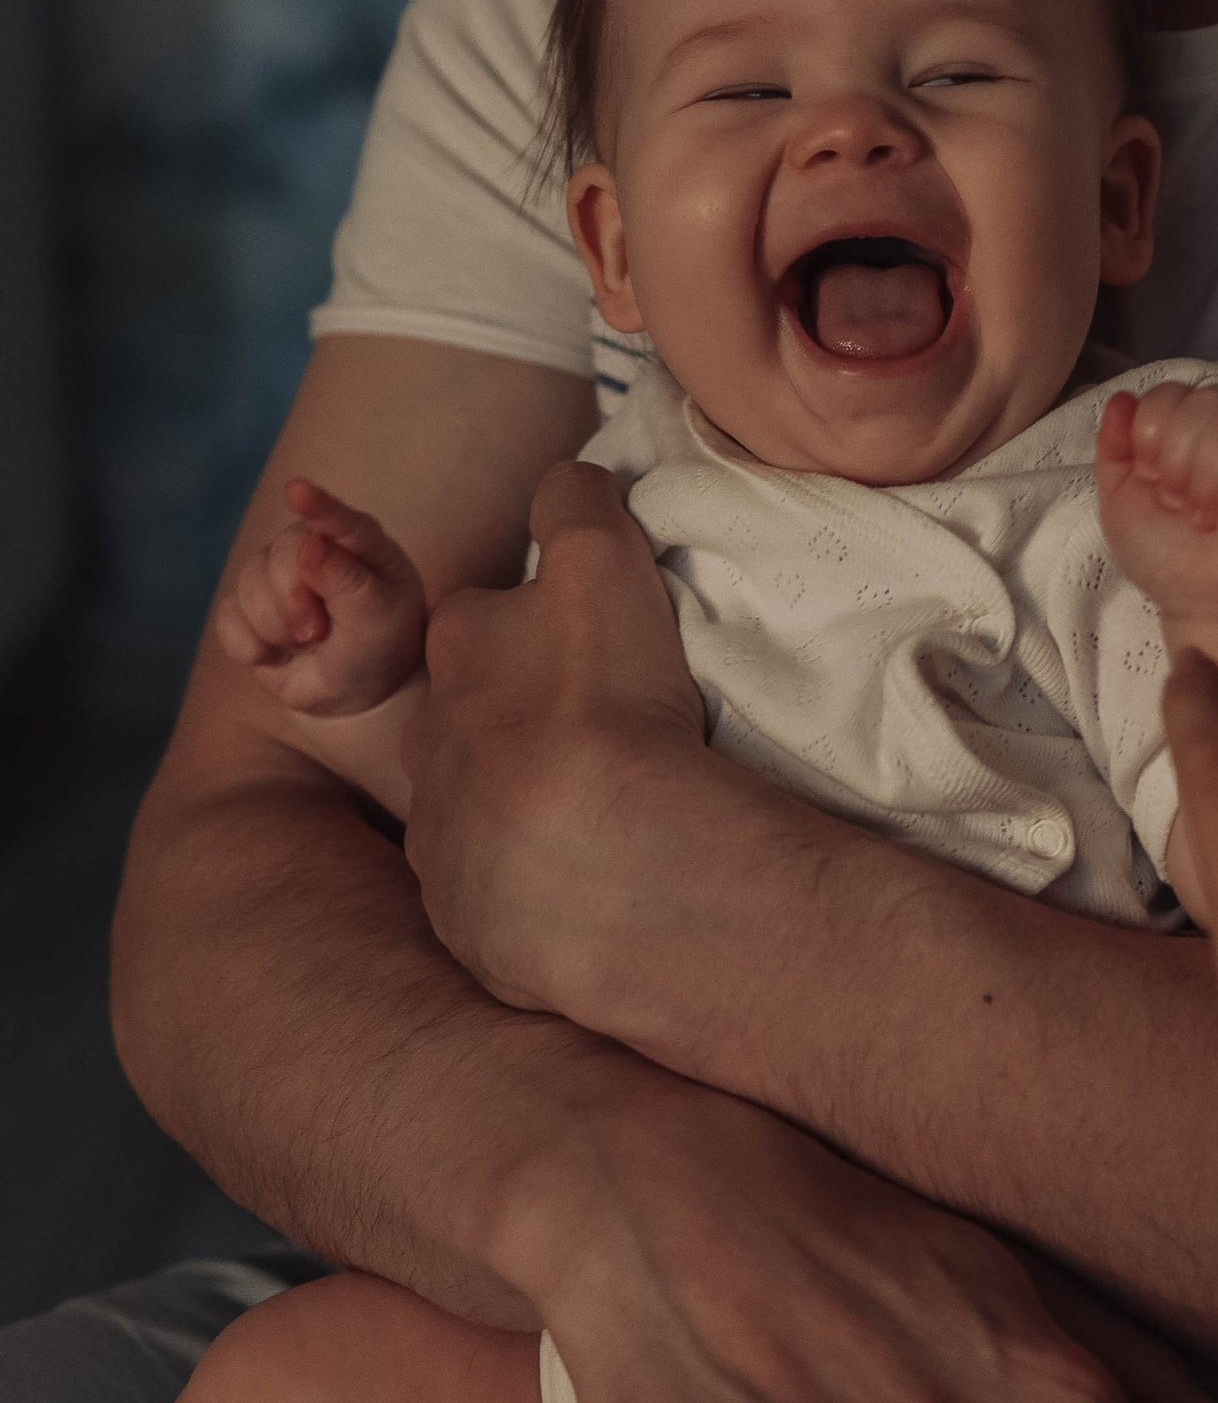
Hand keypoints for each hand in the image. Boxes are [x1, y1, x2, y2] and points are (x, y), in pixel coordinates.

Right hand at [212, 481, 427, 716]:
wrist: (359, 690)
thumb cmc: (380, 644)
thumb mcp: (380, 618)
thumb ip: (347, 581)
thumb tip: (309, 546)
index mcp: (357, 541)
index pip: (338, 520)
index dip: (317, 506)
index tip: (297, 490)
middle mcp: (311, 546)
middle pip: (280, 558)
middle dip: (296, 604)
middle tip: (321, 632)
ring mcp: (274, 575)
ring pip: (248, 589)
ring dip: (277, 629)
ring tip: (309, 643)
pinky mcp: (246, 608)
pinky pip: (228, 620)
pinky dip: (252, 647)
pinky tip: (277, 654)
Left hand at [404, 461, 706, 1015]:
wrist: (602, 859)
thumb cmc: (601, 700)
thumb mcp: (600, 560)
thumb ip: (576, 502)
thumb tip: (565, 480)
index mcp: (455, 655)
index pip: (482, 620)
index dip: (533, 625)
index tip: (586, 647)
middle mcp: (428, 748)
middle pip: (469, 722)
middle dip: (516, 725)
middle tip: (597, 740)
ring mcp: (442, 843)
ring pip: (478, 811)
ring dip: (524, 811)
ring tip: (603, 822)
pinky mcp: (467, 921)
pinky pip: (500, 897)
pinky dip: (537, 889)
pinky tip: (593, 889)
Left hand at [1097, 384, 1217, 626]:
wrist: (1204, 608)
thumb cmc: (1167, 557)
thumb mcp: (1121, 503)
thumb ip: (1114, 448)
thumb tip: (1121, 400)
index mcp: (1192, 424)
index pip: (1171, 393)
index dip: (1153, 436)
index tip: (1153, 481)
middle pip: (1206, 401)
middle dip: (1181, 462)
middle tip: (1183, 507)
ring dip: (1211, 479)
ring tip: (1209, 519)